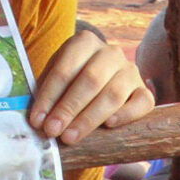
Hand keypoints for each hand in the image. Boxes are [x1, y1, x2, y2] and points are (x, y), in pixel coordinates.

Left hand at [28, 29, 154, 145]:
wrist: (99, 86)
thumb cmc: (70, 85)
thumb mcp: (55, 81)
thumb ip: (46, 94)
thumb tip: (35, 120)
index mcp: (84, 42)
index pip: (65, 69)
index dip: (49, 96)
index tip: (37, 120)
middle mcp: (111, 53)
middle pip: (90, 80)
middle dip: (68, 108)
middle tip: (52, 131)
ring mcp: (131, 71)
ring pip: (113, 94)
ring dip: (89, 118)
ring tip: (70, 137)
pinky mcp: (144, 92)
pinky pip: (142, 103)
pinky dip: (126, 114)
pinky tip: (108, 126)